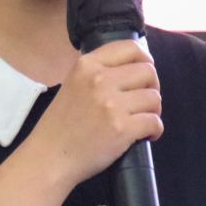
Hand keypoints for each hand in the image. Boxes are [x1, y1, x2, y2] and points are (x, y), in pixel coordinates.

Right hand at [20, 39, 162, 190]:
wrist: (50, 158)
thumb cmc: (60, 124)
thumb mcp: (73, 84)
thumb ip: (98, 72)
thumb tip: (132, 66)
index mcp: (87, 65)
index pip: (130, 47)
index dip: (145, 60)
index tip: (144, 74)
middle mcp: (100, 80)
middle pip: (148, 71)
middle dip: (152, 87)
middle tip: (144, 101)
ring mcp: (111, 104)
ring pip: (154, 97)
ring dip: (153, 110)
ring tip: (142, 120)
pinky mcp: (122, 129)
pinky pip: (155, 122)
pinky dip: (155, 130)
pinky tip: (146, 135)